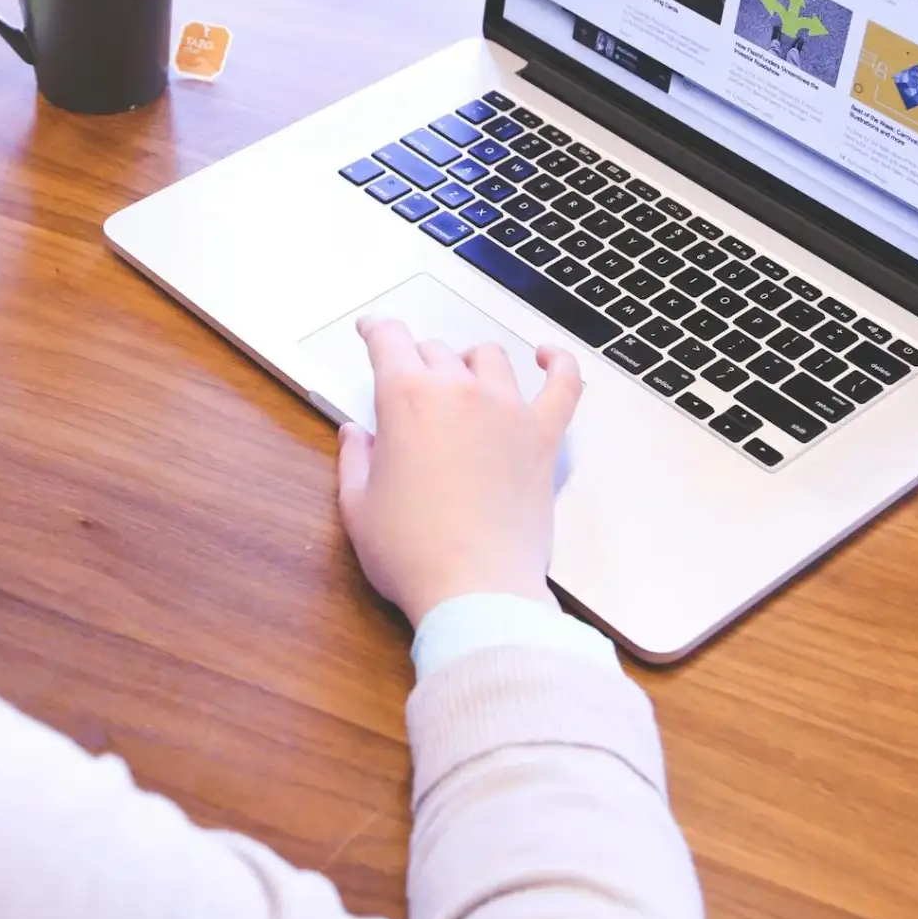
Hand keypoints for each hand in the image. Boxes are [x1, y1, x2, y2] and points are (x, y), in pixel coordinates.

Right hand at [336, 317, 583, 627]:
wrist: (476, 589)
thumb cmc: (414, 554)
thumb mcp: (358, 507)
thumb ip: (354, 460)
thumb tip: (356, 435)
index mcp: (407, 399)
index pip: (389, 340)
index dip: (376, 329)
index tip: (373, 330)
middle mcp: (460, 392)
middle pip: (436, 350)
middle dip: (417, 360)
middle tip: (410, 383)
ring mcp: (508, 411)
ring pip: (489, 358)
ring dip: (470, 362)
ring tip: (462, 378)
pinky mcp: (543, 438)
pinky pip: (563, 385)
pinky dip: (558, 364)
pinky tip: (548, 357)